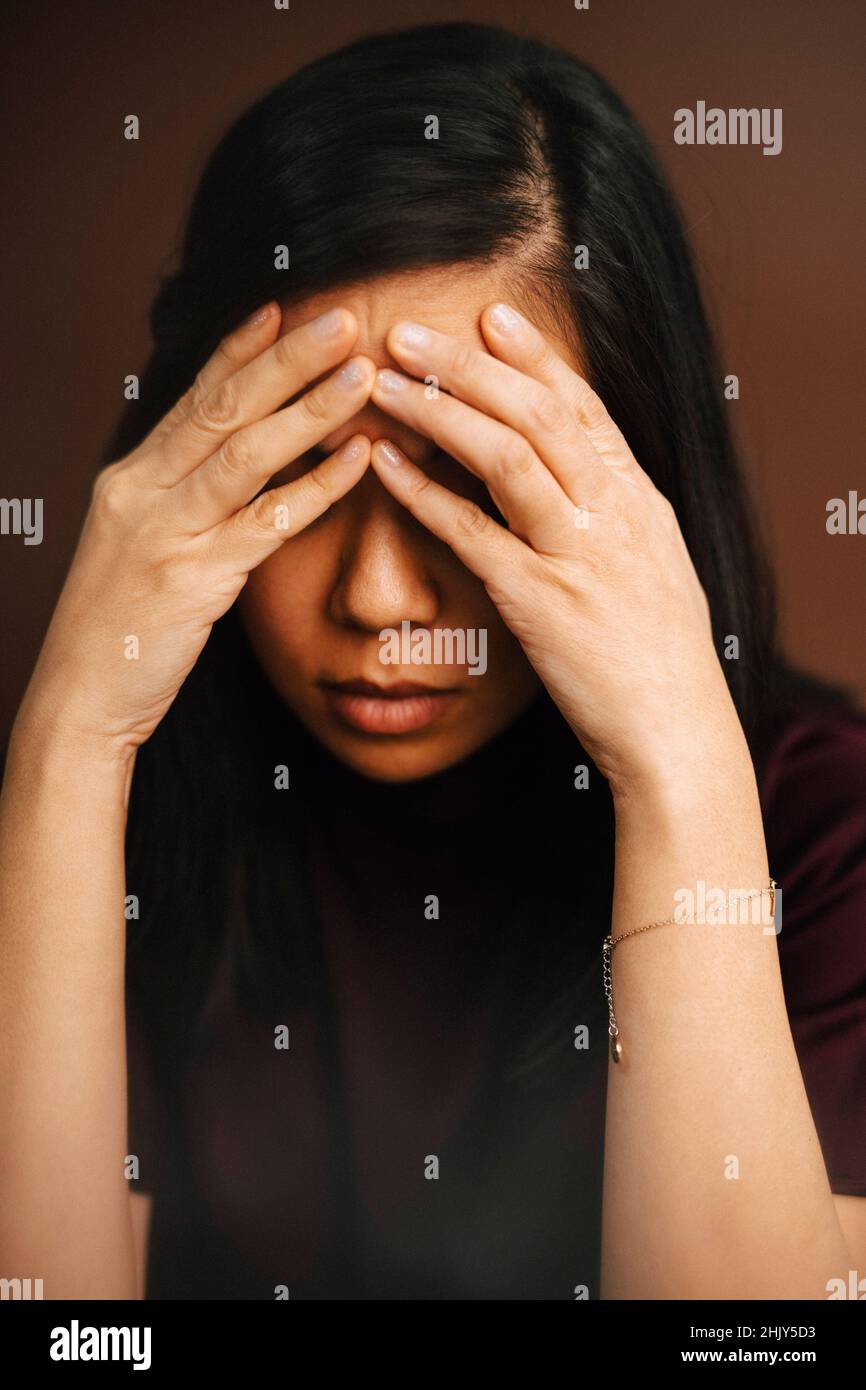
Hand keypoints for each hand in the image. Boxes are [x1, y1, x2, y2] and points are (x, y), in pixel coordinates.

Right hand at [14, 304, 375, 761]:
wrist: (79, 696)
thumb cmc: (116, 627)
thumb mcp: (135, 545)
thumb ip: (177, 499)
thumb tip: (227, 465)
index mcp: (131, 477)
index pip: (192, 398)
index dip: (239, 351)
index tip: (282, 309)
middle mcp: (143, 491)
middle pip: (222, 408)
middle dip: (286, 359)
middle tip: (342, 320)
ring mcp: (166, 532)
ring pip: (245, 453)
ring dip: (308, 409)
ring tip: (361, 375)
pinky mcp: (193, 580)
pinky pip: (266, 523)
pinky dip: (315, 487)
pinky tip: (357, 460)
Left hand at [367, 303, 745, 797]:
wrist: (676, 729)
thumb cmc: (661, 656)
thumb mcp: (654, 567)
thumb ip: (618, 516)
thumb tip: (586, 482)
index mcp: (638, 500)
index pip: (582, 407)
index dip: (534, 357)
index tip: (491, 315)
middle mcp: (612, 514)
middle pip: (537, 414)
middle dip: (469, 365)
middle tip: (409, 332)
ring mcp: (577, 554)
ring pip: (507, 457)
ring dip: (439, 411)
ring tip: (385, 381)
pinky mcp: (540, 602)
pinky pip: (474, 534)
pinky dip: (424, 494)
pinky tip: (383, 467)